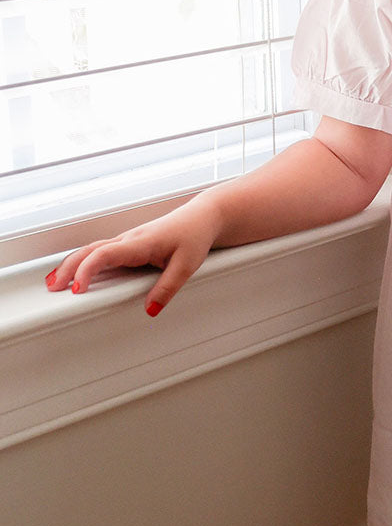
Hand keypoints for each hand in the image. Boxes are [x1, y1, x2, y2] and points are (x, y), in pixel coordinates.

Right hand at [44, 197, 221, 316]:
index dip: (88, 271)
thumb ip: (168, 288)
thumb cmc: (196, 235)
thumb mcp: (187, 264)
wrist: (203, 216)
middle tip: (53, 288)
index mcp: (141, 243)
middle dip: (69, 269)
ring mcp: (128, 240)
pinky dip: (84, 260)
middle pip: (91, 251)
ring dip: (72, 263)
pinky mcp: (130, 243)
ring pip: (93, 249)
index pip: (105, 254)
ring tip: (54, 281)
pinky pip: (102, 250)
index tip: (77, 289)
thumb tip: (150, 310)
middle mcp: (130, 239)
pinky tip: (76, 270)